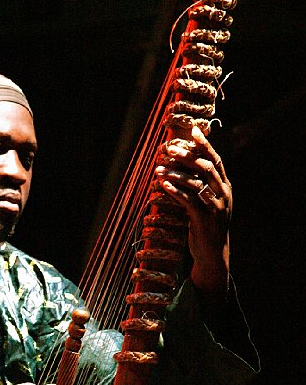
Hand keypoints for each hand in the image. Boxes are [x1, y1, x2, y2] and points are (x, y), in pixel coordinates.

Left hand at [155, 125, 231, 296]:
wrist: (212, 254)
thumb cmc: (205, 225)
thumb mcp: (206, 202)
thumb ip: (200, 185)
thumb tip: (184, 163)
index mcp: (225, 186)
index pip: (216, 160)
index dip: (204, 144)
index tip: (192, 130)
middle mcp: (223, 194)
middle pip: (206, 167)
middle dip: (187, 156)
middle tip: (169, 149)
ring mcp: (215, 207)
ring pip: (196, 183)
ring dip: (176, 174)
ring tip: (159, 169)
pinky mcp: (204, 220)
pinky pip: (188, 202)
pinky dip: (175, 192)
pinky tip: (163, 185)